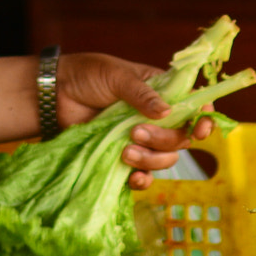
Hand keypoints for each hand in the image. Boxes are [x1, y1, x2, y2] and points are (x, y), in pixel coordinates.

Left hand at [56, 53, 215, 190]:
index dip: (202, 119)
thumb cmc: (86, 75)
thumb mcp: (116, 76)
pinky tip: (132, 176)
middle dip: (163, 140)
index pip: (192, 106)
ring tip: (125, 150)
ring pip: (164, 159)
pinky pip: (144, 176)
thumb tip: (167, 111)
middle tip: (135, 132)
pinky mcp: (123, 158)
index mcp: (160, 92)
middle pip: (180, 138)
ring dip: (150, 159)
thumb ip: (142, 93)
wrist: (53, 95)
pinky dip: (142, 179)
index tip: (200, 130)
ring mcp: (140, 139)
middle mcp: (156, 117)